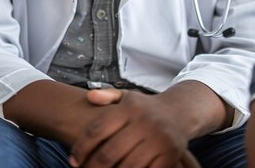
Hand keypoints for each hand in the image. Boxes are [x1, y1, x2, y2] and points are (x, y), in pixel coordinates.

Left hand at [69, 89, 199, 167]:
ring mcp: (158, 139)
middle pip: (109, 153)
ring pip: (127, 167)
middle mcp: (144, 122)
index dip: (81, 147)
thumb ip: (107, 96)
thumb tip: (90, 97)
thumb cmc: (147, 108)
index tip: (74, 160)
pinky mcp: (169, 155)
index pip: (98, 129)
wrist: (180, 112)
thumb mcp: (128, 96)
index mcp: (130, 108)